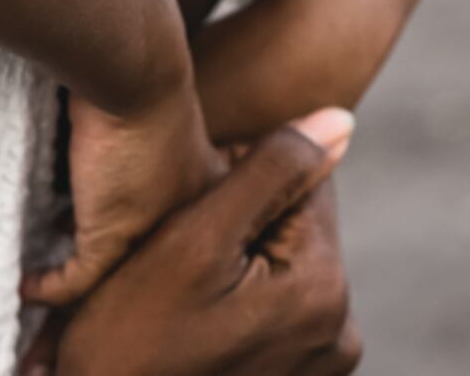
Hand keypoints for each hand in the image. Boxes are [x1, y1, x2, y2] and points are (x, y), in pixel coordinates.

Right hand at [20, 108, 361, 375]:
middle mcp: (339, 333)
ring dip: (238, 262)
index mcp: (325, 290)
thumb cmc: (127, 339)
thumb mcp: (191, 241)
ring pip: (283, 266)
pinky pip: (275, 310)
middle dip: (242, 224)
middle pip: (295, 228)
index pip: (303, 181)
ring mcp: (321, 366)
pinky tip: (194, 321)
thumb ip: (271, 170)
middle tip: (173, 256)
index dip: (238, 177)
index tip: (186, 212)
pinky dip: (240, 302)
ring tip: (180, 293)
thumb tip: (342, 119)